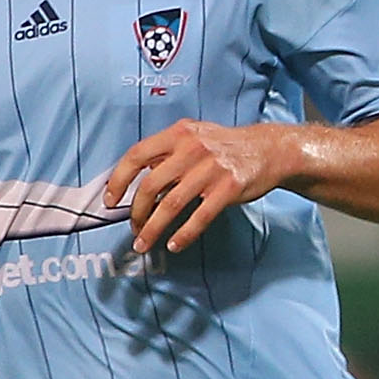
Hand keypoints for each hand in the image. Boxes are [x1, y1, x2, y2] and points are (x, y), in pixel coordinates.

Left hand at [103, 119, 299, 254]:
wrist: (268, 150)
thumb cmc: (226, 147)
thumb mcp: (194, 138)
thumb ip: (167, 153)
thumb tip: (138, 179)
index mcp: (178, 133)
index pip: (137, 155)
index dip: (119, 179)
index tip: (110, 200)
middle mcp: (192, 148)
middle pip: (151, 185)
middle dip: (136, 212)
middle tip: (133, 229)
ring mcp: (211, 168)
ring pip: (171, 205)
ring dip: (153, 229)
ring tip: (144, 244)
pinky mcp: (228, 188)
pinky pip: (199, 216)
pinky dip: (184, 234)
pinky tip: (175, 244)